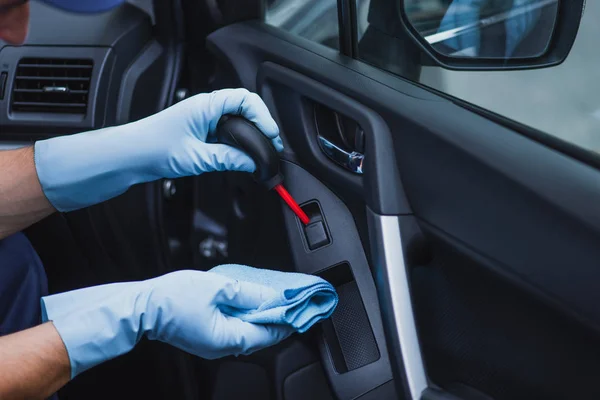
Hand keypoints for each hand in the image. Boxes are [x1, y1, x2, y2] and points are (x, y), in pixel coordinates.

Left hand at [34, 88, 281, 211]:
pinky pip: (228, 134)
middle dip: (262, 126)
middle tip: (271, 147)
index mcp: (206, 106)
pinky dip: (239, 143)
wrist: (129, 156)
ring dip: (251, 136)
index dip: (262, 116)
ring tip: (261, 154)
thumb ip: (227, 159)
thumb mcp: (195, 158)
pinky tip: (243, 157)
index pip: (245, 100)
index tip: (271, 135)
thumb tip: (251, 162)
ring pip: (238, 122)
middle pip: (246, 109)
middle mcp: (207, 109)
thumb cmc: (152, 148)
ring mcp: (205, 121)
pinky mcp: (202, 133)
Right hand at [42, 269, 293, 377]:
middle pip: (261, 334)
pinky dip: (247, 316)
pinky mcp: (207, 335)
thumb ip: (249, 293)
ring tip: (275, 298)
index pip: (270, 334)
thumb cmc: (173, 298)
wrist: (142, 306)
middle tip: (293, 300)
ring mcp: (215, 343)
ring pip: (248, 331)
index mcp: (229, 338)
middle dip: (278, 317)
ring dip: (262, 315)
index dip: (289, 320)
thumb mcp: (218, 288)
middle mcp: (224, 346)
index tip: (303, 308)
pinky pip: (235, 327)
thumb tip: (273, 296)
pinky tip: (250, 301)